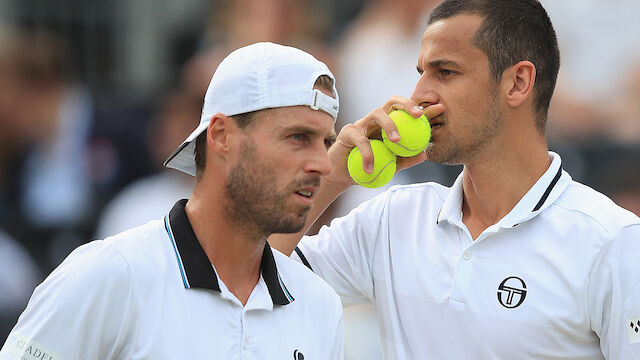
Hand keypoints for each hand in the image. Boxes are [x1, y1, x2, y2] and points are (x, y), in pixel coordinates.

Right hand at [325, 96, 444, 188]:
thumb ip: (405, 159)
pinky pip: (361, 140)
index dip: (423, 107)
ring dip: (389, 124)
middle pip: (392, 101)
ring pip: (377, 113)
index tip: (439, 108)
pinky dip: (368, 154)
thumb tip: (425, 154)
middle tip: (418, 115)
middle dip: (407, 103)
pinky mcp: (347, 132)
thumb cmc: (367, 168)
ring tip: (397, 141)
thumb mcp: (390, 166)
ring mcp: (361, 124)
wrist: (341, 176)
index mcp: (388, 124)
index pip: (407, 112)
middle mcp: (376, 120)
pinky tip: (371, 168)